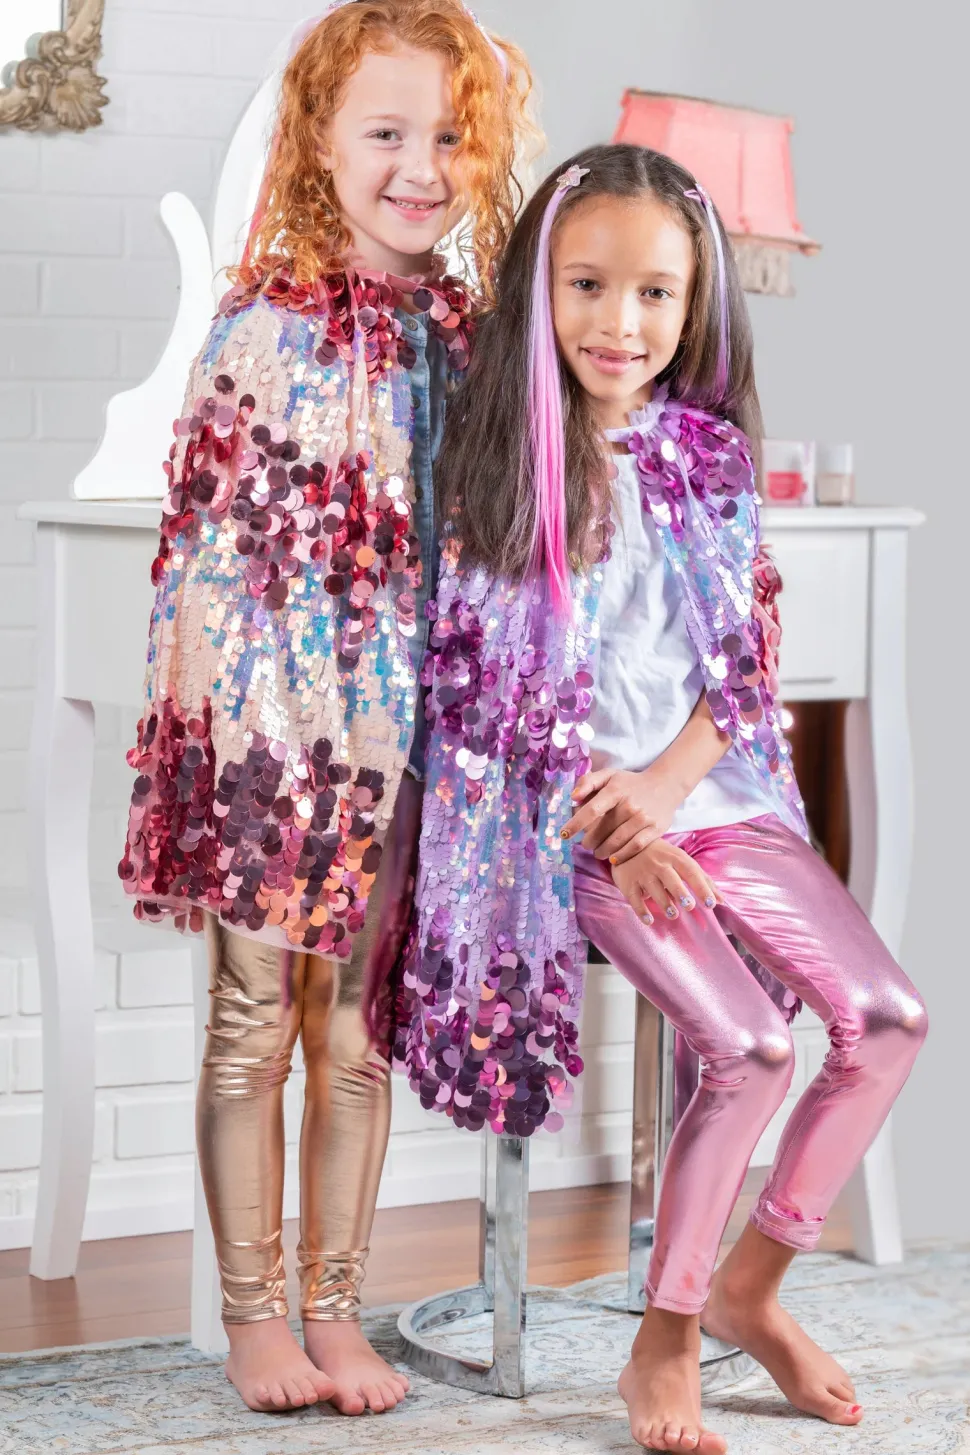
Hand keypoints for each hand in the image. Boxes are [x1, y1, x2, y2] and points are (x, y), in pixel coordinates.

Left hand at [561, 767, 682, 862]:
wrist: (665, 785)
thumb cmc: (630, 783)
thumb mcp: (609, 775)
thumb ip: (588, 782)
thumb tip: (573, 798)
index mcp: (615, 790)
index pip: (592, 810)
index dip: (576, 824)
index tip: (564, 834)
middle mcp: (629, 805)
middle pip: (602, 830)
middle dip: (589, 841)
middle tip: (585, 844)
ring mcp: (643, 818)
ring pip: (617, 842)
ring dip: (602, 851)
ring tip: (597, 852)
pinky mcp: (655, 829)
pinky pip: (635, 847)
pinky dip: (622, 856)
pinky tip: (613, 858)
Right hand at [611, 840, 719, 924]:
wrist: (627, 844)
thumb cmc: (661, 856)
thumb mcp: (681, 861)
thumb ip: (702, 879)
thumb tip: (721, 900)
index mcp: (676, 858)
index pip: (691, 872)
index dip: (701, 887)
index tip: (711, 903)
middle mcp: (659, 864)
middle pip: (670, 877)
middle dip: (679, 891)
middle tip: (689, 905)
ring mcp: (642, 872)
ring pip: (653, 888)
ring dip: (663, 902)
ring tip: (673, 915)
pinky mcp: (628, 882)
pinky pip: (634, 897)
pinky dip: (640, 909)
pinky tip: (649, 921)